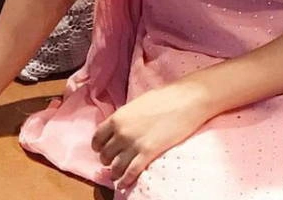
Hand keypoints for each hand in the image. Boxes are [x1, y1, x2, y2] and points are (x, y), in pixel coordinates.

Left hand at [91, 81, 210, 190]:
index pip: (97, 138)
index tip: (103, 149)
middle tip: (114, 161)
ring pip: (115, 167)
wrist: (185, 100)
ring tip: (118, 175)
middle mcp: (121, 131)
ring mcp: (134, 143)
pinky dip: (125, 181)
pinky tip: (124, 183)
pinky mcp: (148, 153)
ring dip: (115, 172)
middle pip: (105, 155)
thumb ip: (126, 117)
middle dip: (108, 160)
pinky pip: (130, 173)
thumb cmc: (164, 98)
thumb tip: (121, 128)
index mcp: (118, 117)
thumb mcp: (138, 104)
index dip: (99, 146)